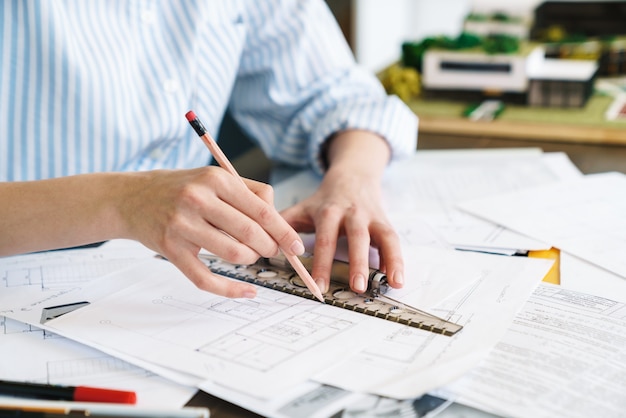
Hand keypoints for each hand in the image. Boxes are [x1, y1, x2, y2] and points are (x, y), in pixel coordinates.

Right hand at [118, 167, 305, 297]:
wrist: (132, 198)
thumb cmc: (181, 188)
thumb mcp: (215, 177)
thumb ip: (250, 192)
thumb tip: (279, 219)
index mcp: (216, 180)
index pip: (262, 211)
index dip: (284, 232)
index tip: (296, 247)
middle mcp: (198, 200)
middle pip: (251, 234)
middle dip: (270, 248)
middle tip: (272, 251)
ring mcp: (182, 226)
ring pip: (234, 254)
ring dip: (250, 260)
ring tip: (249, 255)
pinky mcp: (170, 249)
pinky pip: (206, 278)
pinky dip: (230, 290)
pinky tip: (246, 291)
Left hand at [280, 130, 404, 293]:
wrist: (352, 174)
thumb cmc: (325, 199)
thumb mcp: (303, 207)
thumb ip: (283, 224)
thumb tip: (260, 244)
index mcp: (328, 211)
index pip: (324, 238)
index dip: (321, 262)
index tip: (318, 285)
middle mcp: (352, 213)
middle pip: (355, 237)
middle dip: (356, 262)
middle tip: (356, 287)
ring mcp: (371, 217)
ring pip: (381, 238)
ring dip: (387, 260)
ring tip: (390, 284)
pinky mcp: (385, 221)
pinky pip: (394, 240)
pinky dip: (398, 260)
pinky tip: (398, 279)